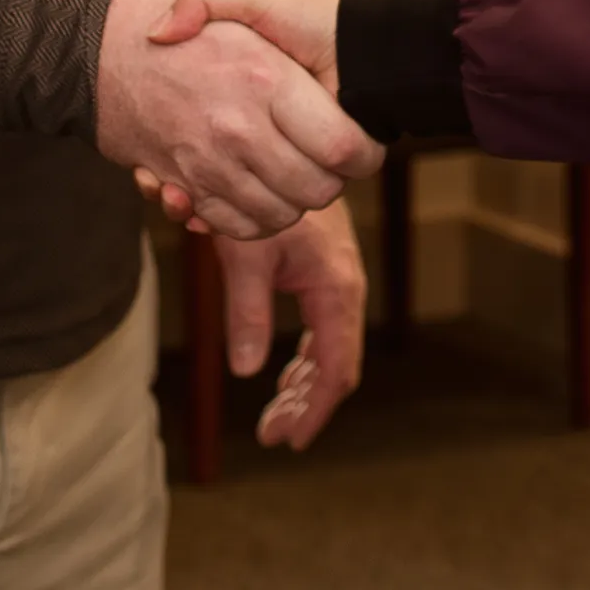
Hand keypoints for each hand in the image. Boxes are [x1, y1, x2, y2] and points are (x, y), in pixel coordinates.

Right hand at [96, 0, 372, 240]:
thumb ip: (292, 8)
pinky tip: (254, 187)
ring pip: (280, 215)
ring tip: (288, 168)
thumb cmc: (167, 4)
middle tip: (322, 155)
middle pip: (318, 191)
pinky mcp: (182, 182)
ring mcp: (208, 162)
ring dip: (293, 200)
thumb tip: (320, 49)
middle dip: (331, 180)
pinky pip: (236, 226)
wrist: (86, 43)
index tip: (355, 139)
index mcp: (266, 78)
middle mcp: (240, 128)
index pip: (343, 147)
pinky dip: (253, 218)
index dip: (362, 152)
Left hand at [219, 195, 366, 449]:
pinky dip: (302, 360)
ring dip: (302, 385)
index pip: (335, 369)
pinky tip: (284, 376)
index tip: (288, 440)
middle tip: (270, 433)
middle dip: (304, 404)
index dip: (314, 410)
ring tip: (275, 415)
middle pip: (334, 367)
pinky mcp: (322, 276)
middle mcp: (343, 291)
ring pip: (327, 351)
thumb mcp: (247, 258)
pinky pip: (320, 332)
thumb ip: (248, 313)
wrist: (288, 149)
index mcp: (335, 290)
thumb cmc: (263, 199)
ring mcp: (335, 284)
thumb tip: (247, 372)